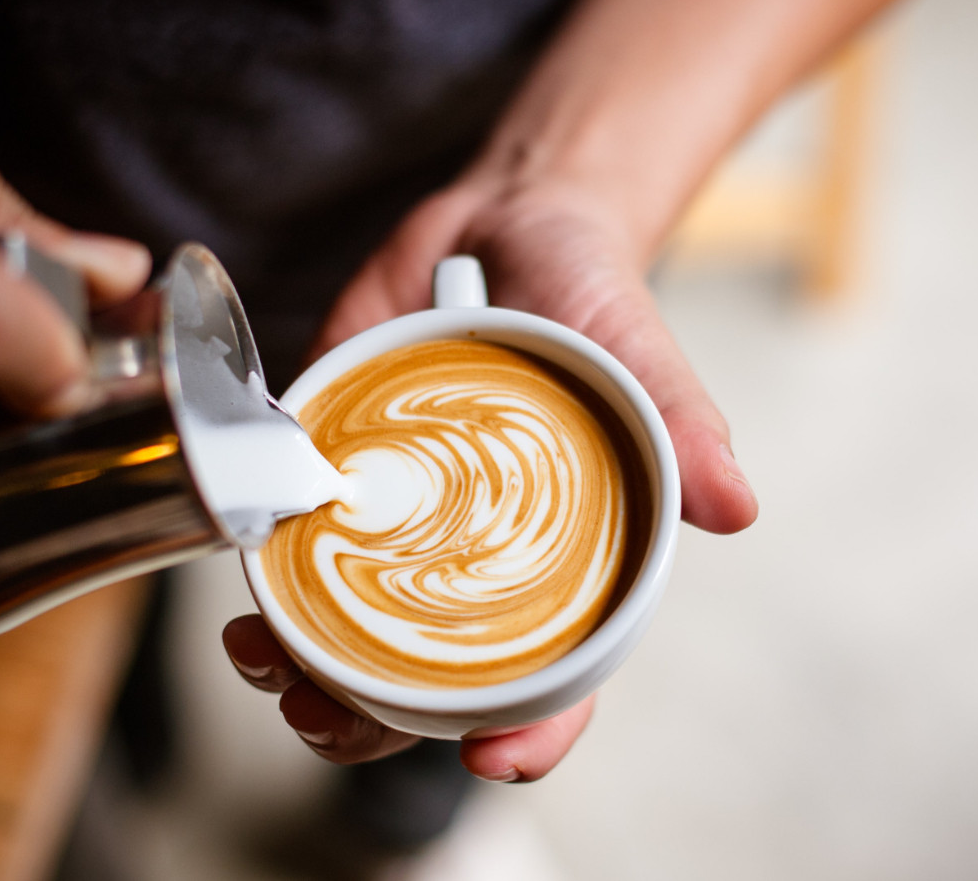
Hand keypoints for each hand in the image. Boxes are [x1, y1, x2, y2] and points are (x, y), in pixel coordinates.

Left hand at [222, 178, 757, 779]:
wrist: (503, 218)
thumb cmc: (590, 296)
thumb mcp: (639, 347)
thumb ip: (679, 420)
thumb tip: (736, 505)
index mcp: (561, 564)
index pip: (556, 679)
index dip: (531, 734)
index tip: (491, 759)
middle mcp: (473, 564)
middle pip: (427, 686)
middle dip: (371, 725)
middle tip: (324, 715)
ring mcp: (398, 526)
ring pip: (346, 637)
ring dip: (299, 671)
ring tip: (263, 659)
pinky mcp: (336, 475)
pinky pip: (295, 548)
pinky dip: (263, 581)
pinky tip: (241, 591)